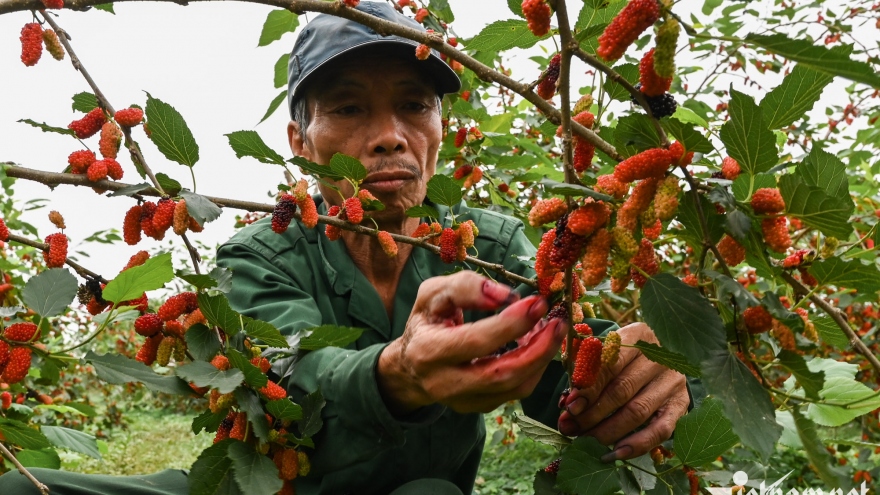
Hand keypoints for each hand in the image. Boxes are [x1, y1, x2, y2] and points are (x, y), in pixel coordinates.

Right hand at [377, 271, 565, 414]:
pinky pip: (515, 392)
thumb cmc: (427, 322)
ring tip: (552, 330)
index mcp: (428, 351)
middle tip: (557, 321)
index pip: (476, 341)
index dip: (511, 323)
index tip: (537, 302)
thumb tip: (505, 295)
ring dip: (541, 358)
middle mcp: (444, 383)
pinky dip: (534, 368)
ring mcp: (463, 401)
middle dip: (537, 348)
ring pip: (514, 388)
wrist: (411, 364)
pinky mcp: (479, 407)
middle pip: (501, 373)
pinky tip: (537, 345)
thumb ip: (465, 287)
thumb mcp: (433, 294)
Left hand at [557, 322, 689, 461]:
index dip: (588, 386)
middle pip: (621, 390)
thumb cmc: (620, 356)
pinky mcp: (681, 404)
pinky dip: (636, 445)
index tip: (569, 405)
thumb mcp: (603, 351)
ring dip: (607, 431)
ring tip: (585, 440)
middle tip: (570, 426)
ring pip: (637, 412)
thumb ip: (585, 370)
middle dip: (591, 413)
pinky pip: (660, 430)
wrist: (657, 358)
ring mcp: (673, 381)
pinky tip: (615, 453)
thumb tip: (568, 403)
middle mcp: (660, 357)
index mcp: (638, 335)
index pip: (610, 362)